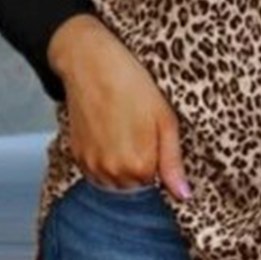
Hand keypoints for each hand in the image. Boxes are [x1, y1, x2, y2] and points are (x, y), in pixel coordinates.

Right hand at [47, 14, 193, 200]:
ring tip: (125, 133)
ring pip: (113, 183)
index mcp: (139, 166)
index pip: (156, 187)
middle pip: (134, 189)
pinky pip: (95, 172)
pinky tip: (110, 135)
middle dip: (141, 170)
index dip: (159, 165)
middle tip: (141, 135)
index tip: (156, 143)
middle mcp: (112, 172)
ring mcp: (92, 165)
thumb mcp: (165, 120)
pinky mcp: (77, 155)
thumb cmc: (132, 85)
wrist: (92, 64)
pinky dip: (104, 162)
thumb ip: (173, 162)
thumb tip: (183, 195)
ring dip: (122, 168)